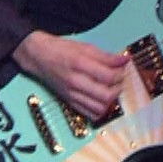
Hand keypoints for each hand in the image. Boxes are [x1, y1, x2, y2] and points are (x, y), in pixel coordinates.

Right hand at [12, 31, 129, 119]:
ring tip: (110, 90)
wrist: (38, 56)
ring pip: (100, 108)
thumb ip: (106, 56)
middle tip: (119, 80)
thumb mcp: (84, 47)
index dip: (121, 74)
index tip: (122, 68)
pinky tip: (101, 100)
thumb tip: (124, 60)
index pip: (109, 76)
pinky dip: (100, 110)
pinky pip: (90, 114)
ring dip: (110, 101)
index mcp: (79, 64)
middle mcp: (75, 81)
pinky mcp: (69, 101)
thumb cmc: (60, 49)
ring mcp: (72, 94)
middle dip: (118, 88)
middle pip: (107, 95)